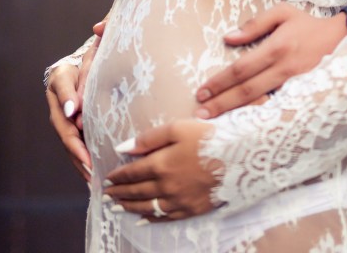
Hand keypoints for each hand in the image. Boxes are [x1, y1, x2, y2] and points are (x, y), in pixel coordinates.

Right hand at [45, 35, 100, 178]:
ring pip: (68, 140)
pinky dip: (83, 159)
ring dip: (79, 158)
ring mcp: (63, 115)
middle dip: (74, 144)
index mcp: (60, 76)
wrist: (90, 63)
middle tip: (87, 160)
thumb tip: (99, 27)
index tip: (74, 111)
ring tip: (92, 175)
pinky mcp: (73, 126)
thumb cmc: (94, 53)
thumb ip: (100, 34)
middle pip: (62, 124)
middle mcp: (58, 99)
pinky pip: (76, 145)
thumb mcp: (95, 45)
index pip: (62, 85)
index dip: (68, 98)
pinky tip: (93, 174)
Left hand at [104, 120, 218, 220]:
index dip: (118, 176)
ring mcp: (178, 200)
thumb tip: (122, 148)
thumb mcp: (178, 128)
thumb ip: (148, 138)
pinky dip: (150, 219)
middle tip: (107, 195)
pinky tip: (142, 219)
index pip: (132, 173)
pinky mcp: (191, 209)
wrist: (240, 158)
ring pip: (147, 207)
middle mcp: (165, 186)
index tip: (108, 179)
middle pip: (136, 191)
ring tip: (117, 207)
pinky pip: (165, 217)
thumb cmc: (209, 137)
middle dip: (119, 193)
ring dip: (130, 207)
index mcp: (160, 164)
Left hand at [195, 5, 346, 117]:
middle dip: (222, 103)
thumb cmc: (309, 25)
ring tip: (216, 124)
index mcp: (277, 48)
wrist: (345, 40)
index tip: (201, 91)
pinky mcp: (304, 96)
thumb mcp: (283, 13)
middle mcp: (285, 70)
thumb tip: (228, 37)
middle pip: (247, 91)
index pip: (241, 69)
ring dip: (238, 114)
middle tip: (200, 113)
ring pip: (262, 104)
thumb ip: (255, 25)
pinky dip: (260, 119)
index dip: (220, 81)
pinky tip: (245, 127)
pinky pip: (278, 110)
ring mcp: (296, 86)